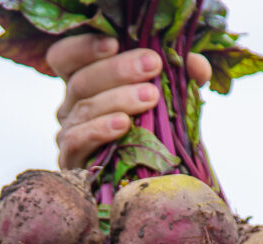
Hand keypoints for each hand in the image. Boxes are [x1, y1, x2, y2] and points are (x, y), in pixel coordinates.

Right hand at [47, 34, 212, 169]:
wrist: (150, 180)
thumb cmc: (152, 132)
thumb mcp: (167, 99)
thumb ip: (179, 77)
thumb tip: (196, 65)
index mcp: (85, 82)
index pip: (65, 56)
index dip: (84, 47)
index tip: (114, 43)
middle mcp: (70, 106)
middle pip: (80, 80)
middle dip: (117, 70)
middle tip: (152, 66)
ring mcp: (68, 133)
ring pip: (83, 109)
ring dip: (117, 100)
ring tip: (148, 98)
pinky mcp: (71, 161)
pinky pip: (77, 141)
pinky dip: (99, 130)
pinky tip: (123, 125)